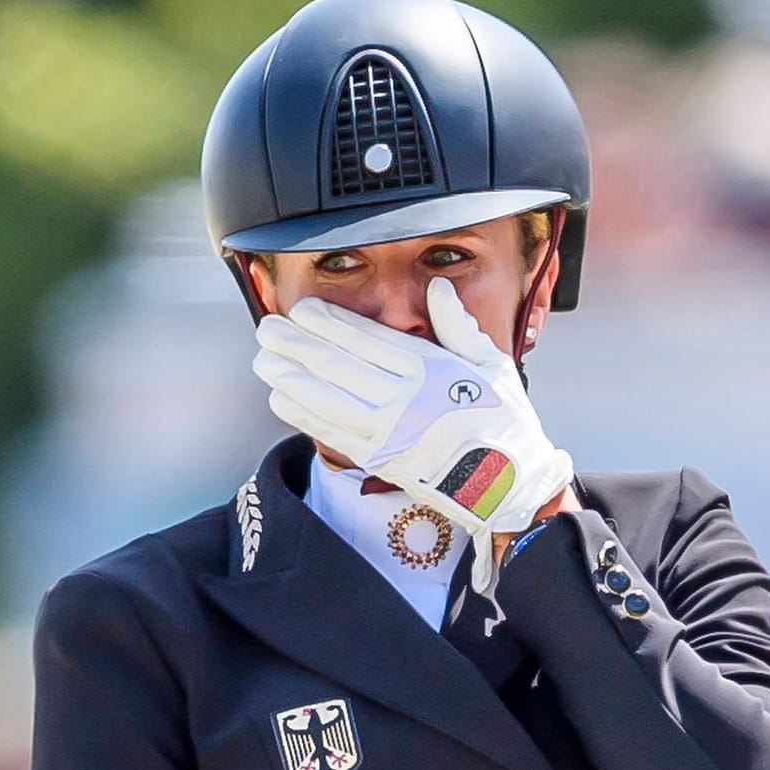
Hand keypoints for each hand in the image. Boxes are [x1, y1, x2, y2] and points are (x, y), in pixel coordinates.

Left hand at [255, 278, 572, 593]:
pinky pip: (331, 433)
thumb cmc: (502, 419)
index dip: (328, 323)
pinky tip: (278, 397)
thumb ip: (459, 325)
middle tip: (267, 327)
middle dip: (295, 344)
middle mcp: (403, 400)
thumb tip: (437, 287)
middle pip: (336, 365)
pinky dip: (301, 414)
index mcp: (430, 370)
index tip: (302, 309)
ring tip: (263, 358)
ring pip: (325, 398)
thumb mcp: (491, 364)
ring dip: (288, 377)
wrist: (507, 483)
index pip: (367, 339)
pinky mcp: (379, 461)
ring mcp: (388, 433)